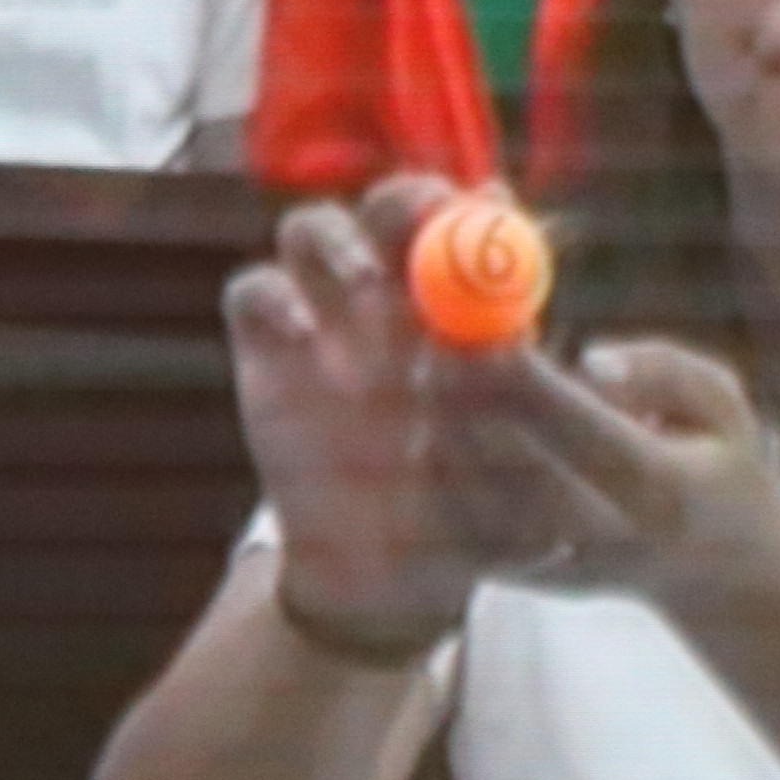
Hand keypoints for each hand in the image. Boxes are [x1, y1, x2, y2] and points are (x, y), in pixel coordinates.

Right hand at [221, 175, 493, 638]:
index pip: (477, 225)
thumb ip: (524, 416)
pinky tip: (304, 335)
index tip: (493, 212)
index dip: (485, 209)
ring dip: (341, 240)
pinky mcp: (266, 346)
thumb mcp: (528, 473)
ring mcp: (326, 315)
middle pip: (396, 208)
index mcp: (472, 311)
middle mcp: (396, 296)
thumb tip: (512, 343)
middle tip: (421, 223)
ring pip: (316, 228)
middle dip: (409, 201)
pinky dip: (273, 297)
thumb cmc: (476, 518)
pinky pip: (252, 290)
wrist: (388, 578)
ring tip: (365, 286)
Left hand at [440, 334, 779, 616]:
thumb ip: (664, 369)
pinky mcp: (515, 576)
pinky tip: (446, 424)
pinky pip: (452, 519)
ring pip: (469, 496)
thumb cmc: (717, 466)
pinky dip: (437, 465)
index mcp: (663, 491)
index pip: (585, 434)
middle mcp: (606, 537)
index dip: (531, 383)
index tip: (492, 330)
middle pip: (512, 467)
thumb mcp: (723, 404)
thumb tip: (589, 358)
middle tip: (441, 342)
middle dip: (468, 399)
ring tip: (441, 374)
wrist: (716, 574)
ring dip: (443, 428)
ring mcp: (555, 565)